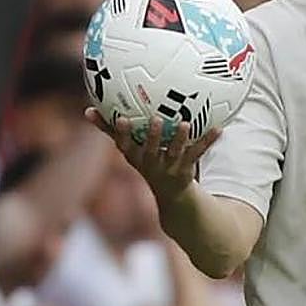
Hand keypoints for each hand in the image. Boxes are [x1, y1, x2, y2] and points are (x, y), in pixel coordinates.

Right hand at [85, 108, 220, 203]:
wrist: (171, 195)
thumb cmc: (146, 162)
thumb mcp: (128, 149)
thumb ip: (108, 129)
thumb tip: (86, 110)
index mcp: (135, 157)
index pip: (125, 146)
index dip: (122, 134)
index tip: (120, 118)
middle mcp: (151, 164)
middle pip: (150, 151)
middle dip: (153, 137)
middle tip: (156, 120)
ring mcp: (169, 168)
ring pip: (175, 153)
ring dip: (180, 138)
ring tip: (185, 123)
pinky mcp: (186, 170)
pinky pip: (198, 153)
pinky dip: (208, 141)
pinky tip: (219, 128)